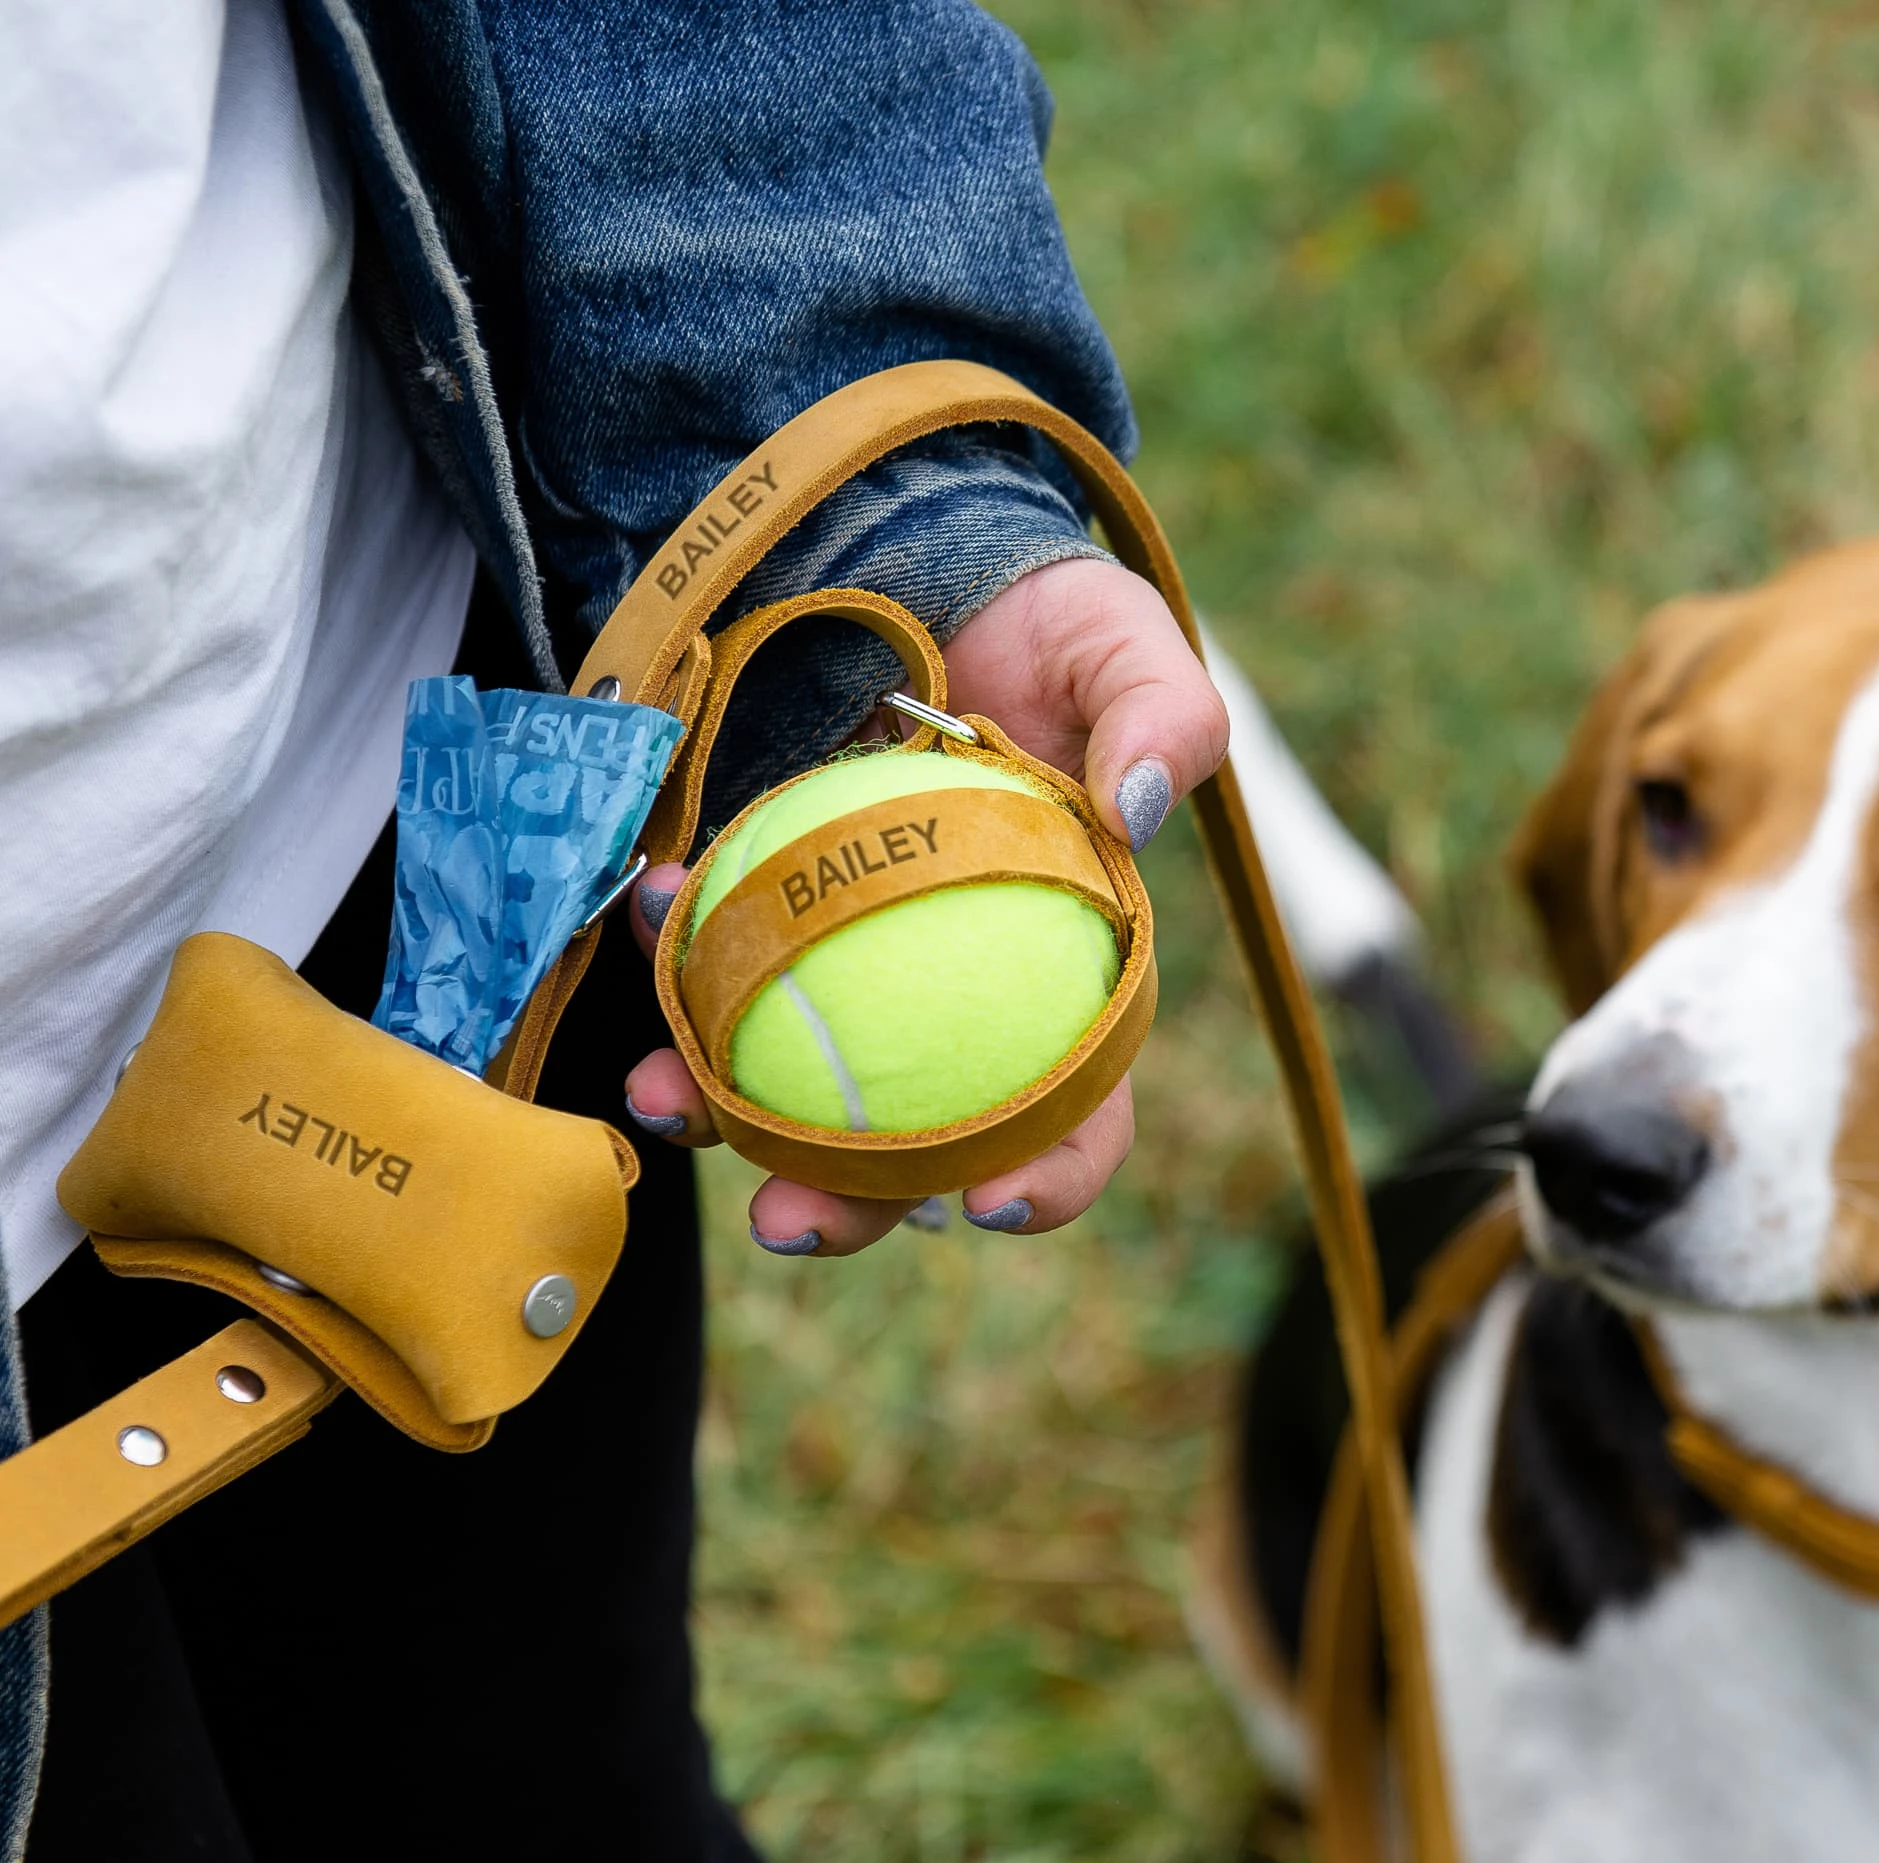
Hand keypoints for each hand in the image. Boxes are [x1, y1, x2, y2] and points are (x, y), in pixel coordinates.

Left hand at [620, 557, 1227, 1256]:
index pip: (1080, 1109)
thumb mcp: (1127, 646)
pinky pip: (715, 967)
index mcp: (1069, 978)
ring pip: (791, 1085)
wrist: (931, 566)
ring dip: (721, 1112)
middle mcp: (953, 998)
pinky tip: (652, 908)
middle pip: (913, 1146)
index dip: (1047, 1175)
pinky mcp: (765, 916)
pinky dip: (675, 960)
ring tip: (659, 1092)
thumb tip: (1137, 810)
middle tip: (785, 1218)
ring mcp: (852, 967)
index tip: (988, 1201)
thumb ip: (1165, 714)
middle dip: (845, 1204)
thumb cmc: (1053, 628)